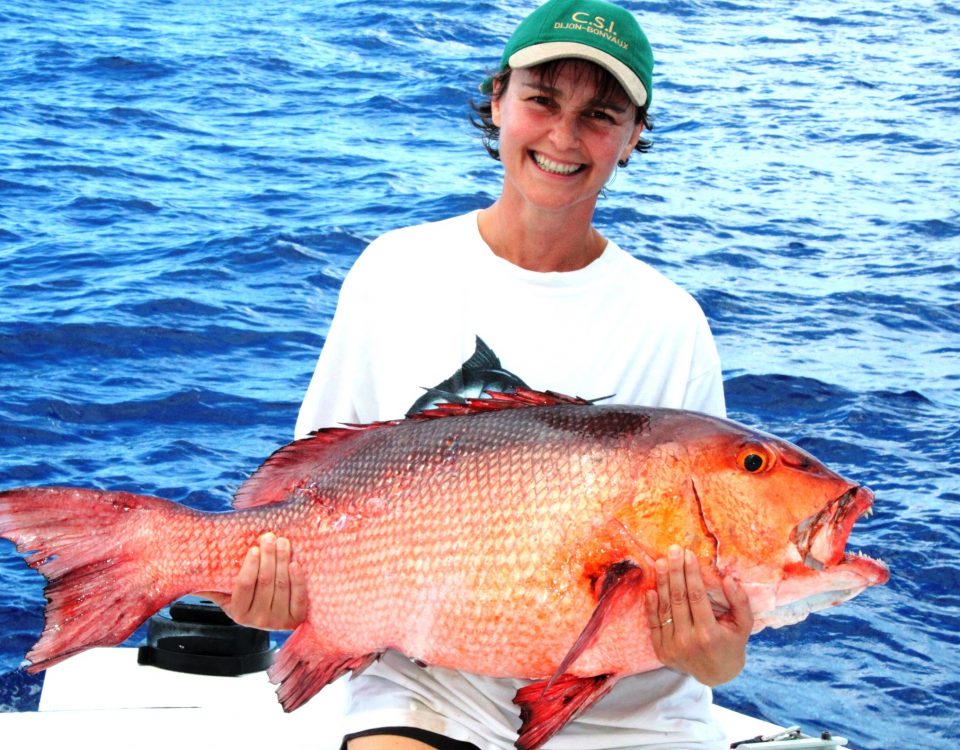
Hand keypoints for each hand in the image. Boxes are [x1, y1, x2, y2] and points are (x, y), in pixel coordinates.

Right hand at [202, 533, 307, 630]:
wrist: (269, 615)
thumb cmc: (245, 596)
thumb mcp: (225, 593)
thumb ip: (208, 583)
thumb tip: (183, 567)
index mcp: (238, 613)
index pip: (245, 586)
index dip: (250, 566)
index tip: (253, 548)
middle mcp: (258, 621)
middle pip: (265, 583)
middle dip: (268, 557)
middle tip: (269, 537)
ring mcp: (278, 622)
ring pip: (282, 587)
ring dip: (283, 561)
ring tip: (283, 542)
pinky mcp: (295, 620)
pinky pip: (298, 598)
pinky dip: (297, 580)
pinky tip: (295, 563)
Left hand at [644, 545, 752, 685]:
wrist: (715, 675)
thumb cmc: (731, 644)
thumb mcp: (743, 625)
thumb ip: (740, 602)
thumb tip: (729, 579)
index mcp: (709, 634)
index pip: (697, 597)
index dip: (691, 574)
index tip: (688, 554)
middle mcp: (688, 640)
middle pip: (678, 599)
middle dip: (675, 571)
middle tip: (672, 550)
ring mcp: (672, 646)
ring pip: (664, 608)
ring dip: (661, 583)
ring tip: (660, 562)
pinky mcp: (661, 650)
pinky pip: (654, 623)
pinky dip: (651, 606)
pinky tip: (651, 588)